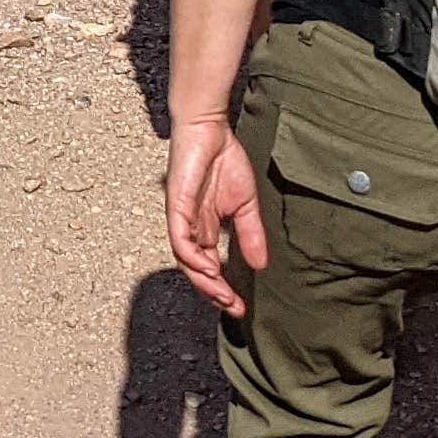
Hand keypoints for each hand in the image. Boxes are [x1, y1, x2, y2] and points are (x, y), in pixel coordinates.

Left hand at [165, 114, 267, 317]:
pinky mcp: (176, 206)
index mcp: (203, 229)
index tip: (240, 307)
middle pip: (195, 270)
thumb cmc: (223, 160)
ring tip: (222, 295)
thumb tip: (261, 266)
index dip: (221, 289)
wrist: (209, 129)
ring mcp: (181, 218)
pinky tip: (209, 269)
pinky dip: (193, 257)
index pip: (208, 267)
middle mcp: (189, 228)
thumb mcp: (244, 204)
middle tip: (232, 308)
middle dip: (213, 293)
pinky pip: (181, 239)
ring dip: (203, 281)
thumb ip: (249, 234)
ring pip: (186, 260)